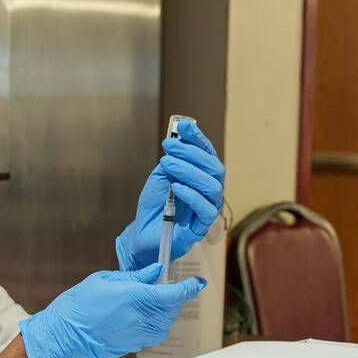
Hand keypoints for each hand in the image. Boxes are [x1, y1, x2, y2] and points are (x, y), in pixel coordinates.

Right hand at [19, 264, 205, 357]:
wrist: (63, 336)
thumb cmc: (78, 304)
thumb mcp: (105, 279)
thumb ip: (135, 276)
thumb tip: (156, 271)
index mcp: (134, 296)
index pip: (173, 293)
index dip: (189, 287)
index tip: (198, 282)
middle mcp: (140, 317)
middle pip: (172, 309)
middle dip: (174, 298)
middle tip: (166, 288)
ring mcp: (137, 334)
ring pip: (165, 323)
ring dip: (165, 313)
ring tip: (153, 303)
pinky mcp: (132, 346)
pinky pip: (154, 334)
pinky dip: (155, 324)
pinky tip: (142, 317)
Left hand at [115, 117, 225, 271]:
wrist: (142, 232)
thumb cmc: (155, 204)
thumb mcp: (161, 175)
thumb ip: (172, 159)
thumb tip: (179, 137)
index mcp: (202, 177)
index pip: (208, 154)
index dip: (198, 139)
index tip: (183, 126)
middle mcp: (209, 192)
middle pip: (215, 168)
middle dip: (192, 153)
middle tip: (169, 147)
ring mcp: (207, 209)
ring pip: (212, 187)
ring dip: (189, 171)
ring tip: (168, 164)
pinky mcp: (200, 228)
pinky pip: (205, 210)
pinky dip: (192, 195)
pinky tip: (176, 187)